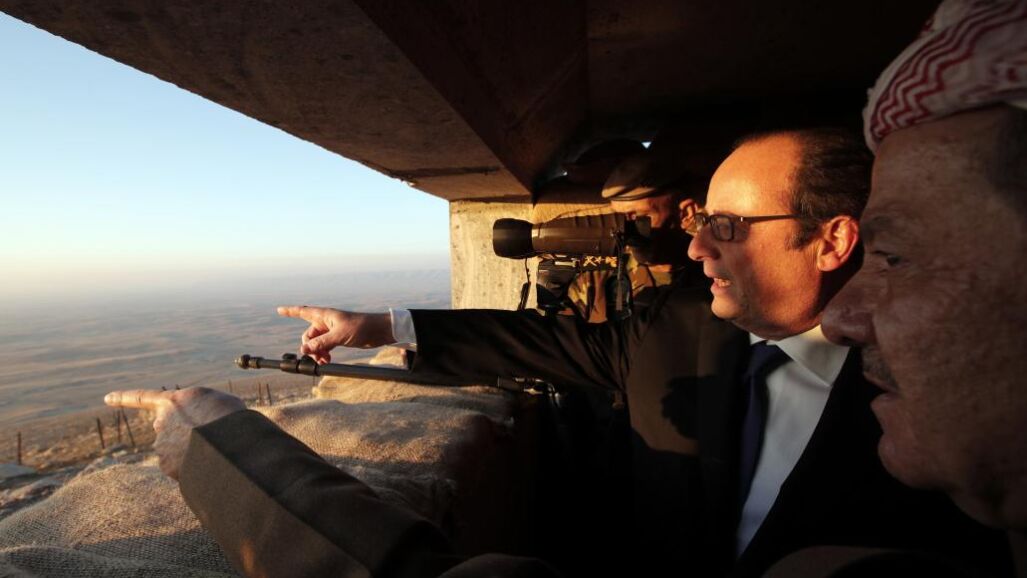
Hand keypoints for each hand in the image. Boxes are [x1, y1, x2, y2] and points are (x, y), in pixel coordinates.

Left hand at [105, 387, 245, 479]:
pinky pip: (180, 466)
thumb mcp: (218, 402)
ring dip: (191, 450)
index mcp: (173, 401)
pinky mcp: (166, 464)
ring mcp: (161, 444)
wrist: (226, 441)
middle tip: (207, 436)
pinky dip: (192, 466)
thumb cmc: (229, 417)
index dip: (124, 398)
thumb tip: (193, 432)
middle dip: (183, 434)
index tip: (106, 398)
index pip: (143, 397)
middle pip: (169, 429)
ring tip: (213, 449)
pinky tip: (206, 462)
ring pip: (176, 449)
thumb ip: (200, 410)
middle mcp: (161, 421)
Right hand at [277, 305, 392, 363]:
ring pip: (316, 343)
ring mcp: (332, 331)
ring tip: (324, 361)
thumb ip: (321, 343)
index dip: (290, 311)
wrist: (379, 331)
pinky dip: (323, 353)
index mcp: (325, 315)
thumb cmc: (361, 327)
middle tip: (317, 358)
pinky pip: (324, 347)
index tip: (279, 310)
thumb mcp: (339, 336)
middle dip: (309, 347)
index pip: (303, 311)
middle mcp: (326, 322)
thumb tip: (303, 351)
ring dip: (317, 352)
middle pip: (308, 335)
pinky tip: (327, 360)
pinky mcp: (338, 338)